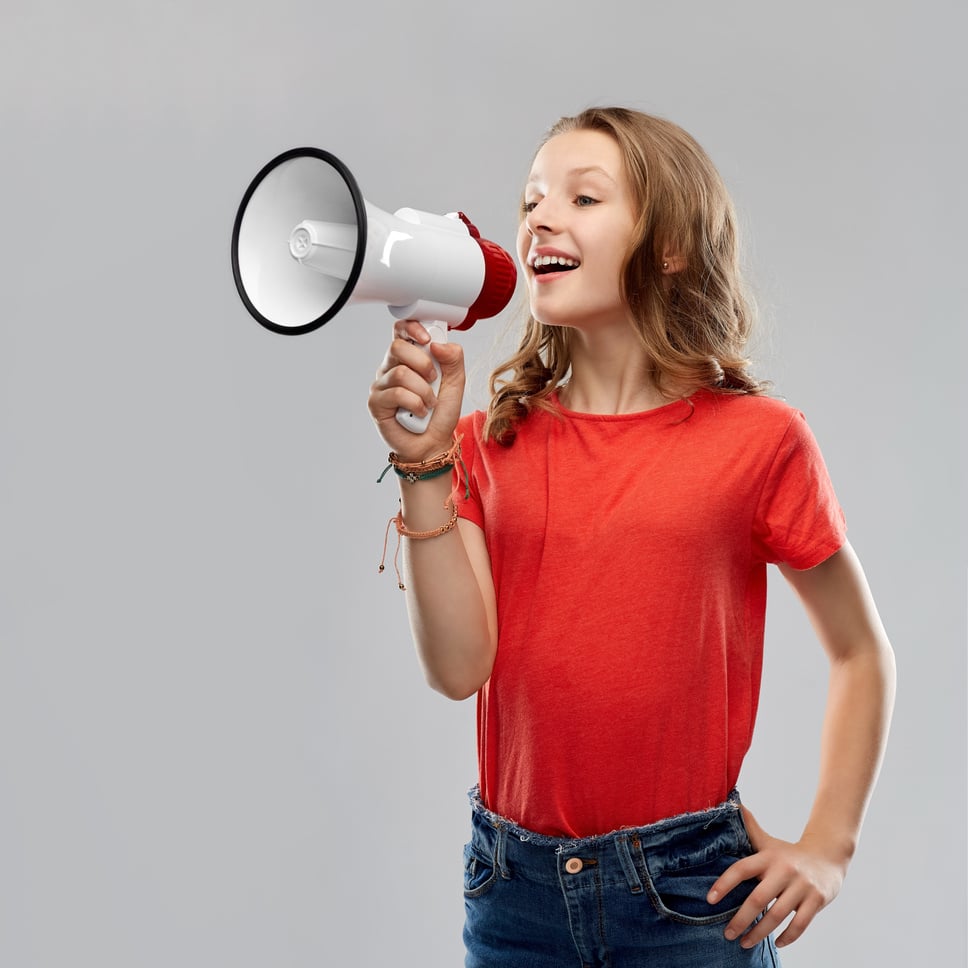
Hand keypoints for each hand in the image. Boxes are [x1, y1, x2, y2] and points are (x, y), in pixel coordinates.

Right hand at [368, 319, 465, 459]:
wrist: (434, 443)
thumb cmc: (441, 413)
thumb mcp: (456, 382)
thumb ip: (453, 358)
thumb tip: (437, 343)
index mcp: (408, 358)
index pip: (401, 330)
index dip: (412, 328)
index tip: (428, 339)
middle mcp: (391, 368)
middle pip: (397, 347)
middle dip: (423, 363)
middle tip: (434, 380)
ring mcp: (381, 385)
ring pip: (400, 372)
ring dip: (424, 391)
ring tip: (429, 403)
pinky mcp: (376, 402)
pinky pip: (397, 393)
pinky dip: (416, 404)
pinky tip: (420, 412)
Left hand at [707, 807, 845, 949]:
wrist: (828, 856)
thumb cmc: (789, 854)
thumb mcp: (768, 841)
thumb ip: (750, 827)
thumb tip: (733, 804)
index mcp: (768, 857)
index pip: (741, 869)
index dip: (724, 883)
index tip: (710, 899)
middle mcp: (783, 871)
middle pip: (758, 898)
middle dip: (741, 919)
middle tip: (727, 933)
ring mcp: (801, 886)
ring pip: (778, 915)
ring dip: (760, 933)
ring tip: (745, 943)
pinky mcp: (816, 900)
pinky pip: (800, 924)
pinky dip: (788, 937)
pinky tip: (776, 944)